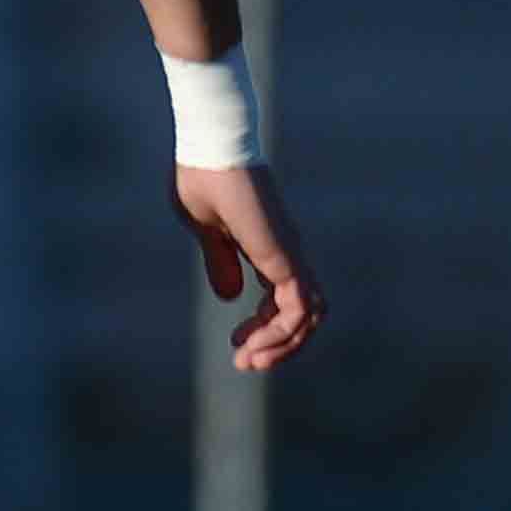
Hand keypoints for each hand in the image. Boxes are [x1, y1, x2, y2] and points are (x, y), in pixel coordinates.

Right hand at [176, 162, 320, 371]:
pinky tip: (252, 341)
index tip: (235, 343)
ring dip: (283, 345)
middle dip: (278, 345)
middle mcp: (287, 254)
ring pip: (309, 316)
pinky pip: (298, 307)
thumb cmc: (202, 178)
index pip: (284, 299)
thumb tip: (229, 297)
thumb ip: (219, 262)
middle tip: (244, 363)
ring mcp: (290, 255)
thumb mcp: (205, 230)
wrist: (212, 147)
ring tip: (248, 360)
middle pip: (304, 314)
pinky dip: (281, 331)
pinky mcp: (286, 256)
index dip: (264, 327)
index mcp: (269, 248)